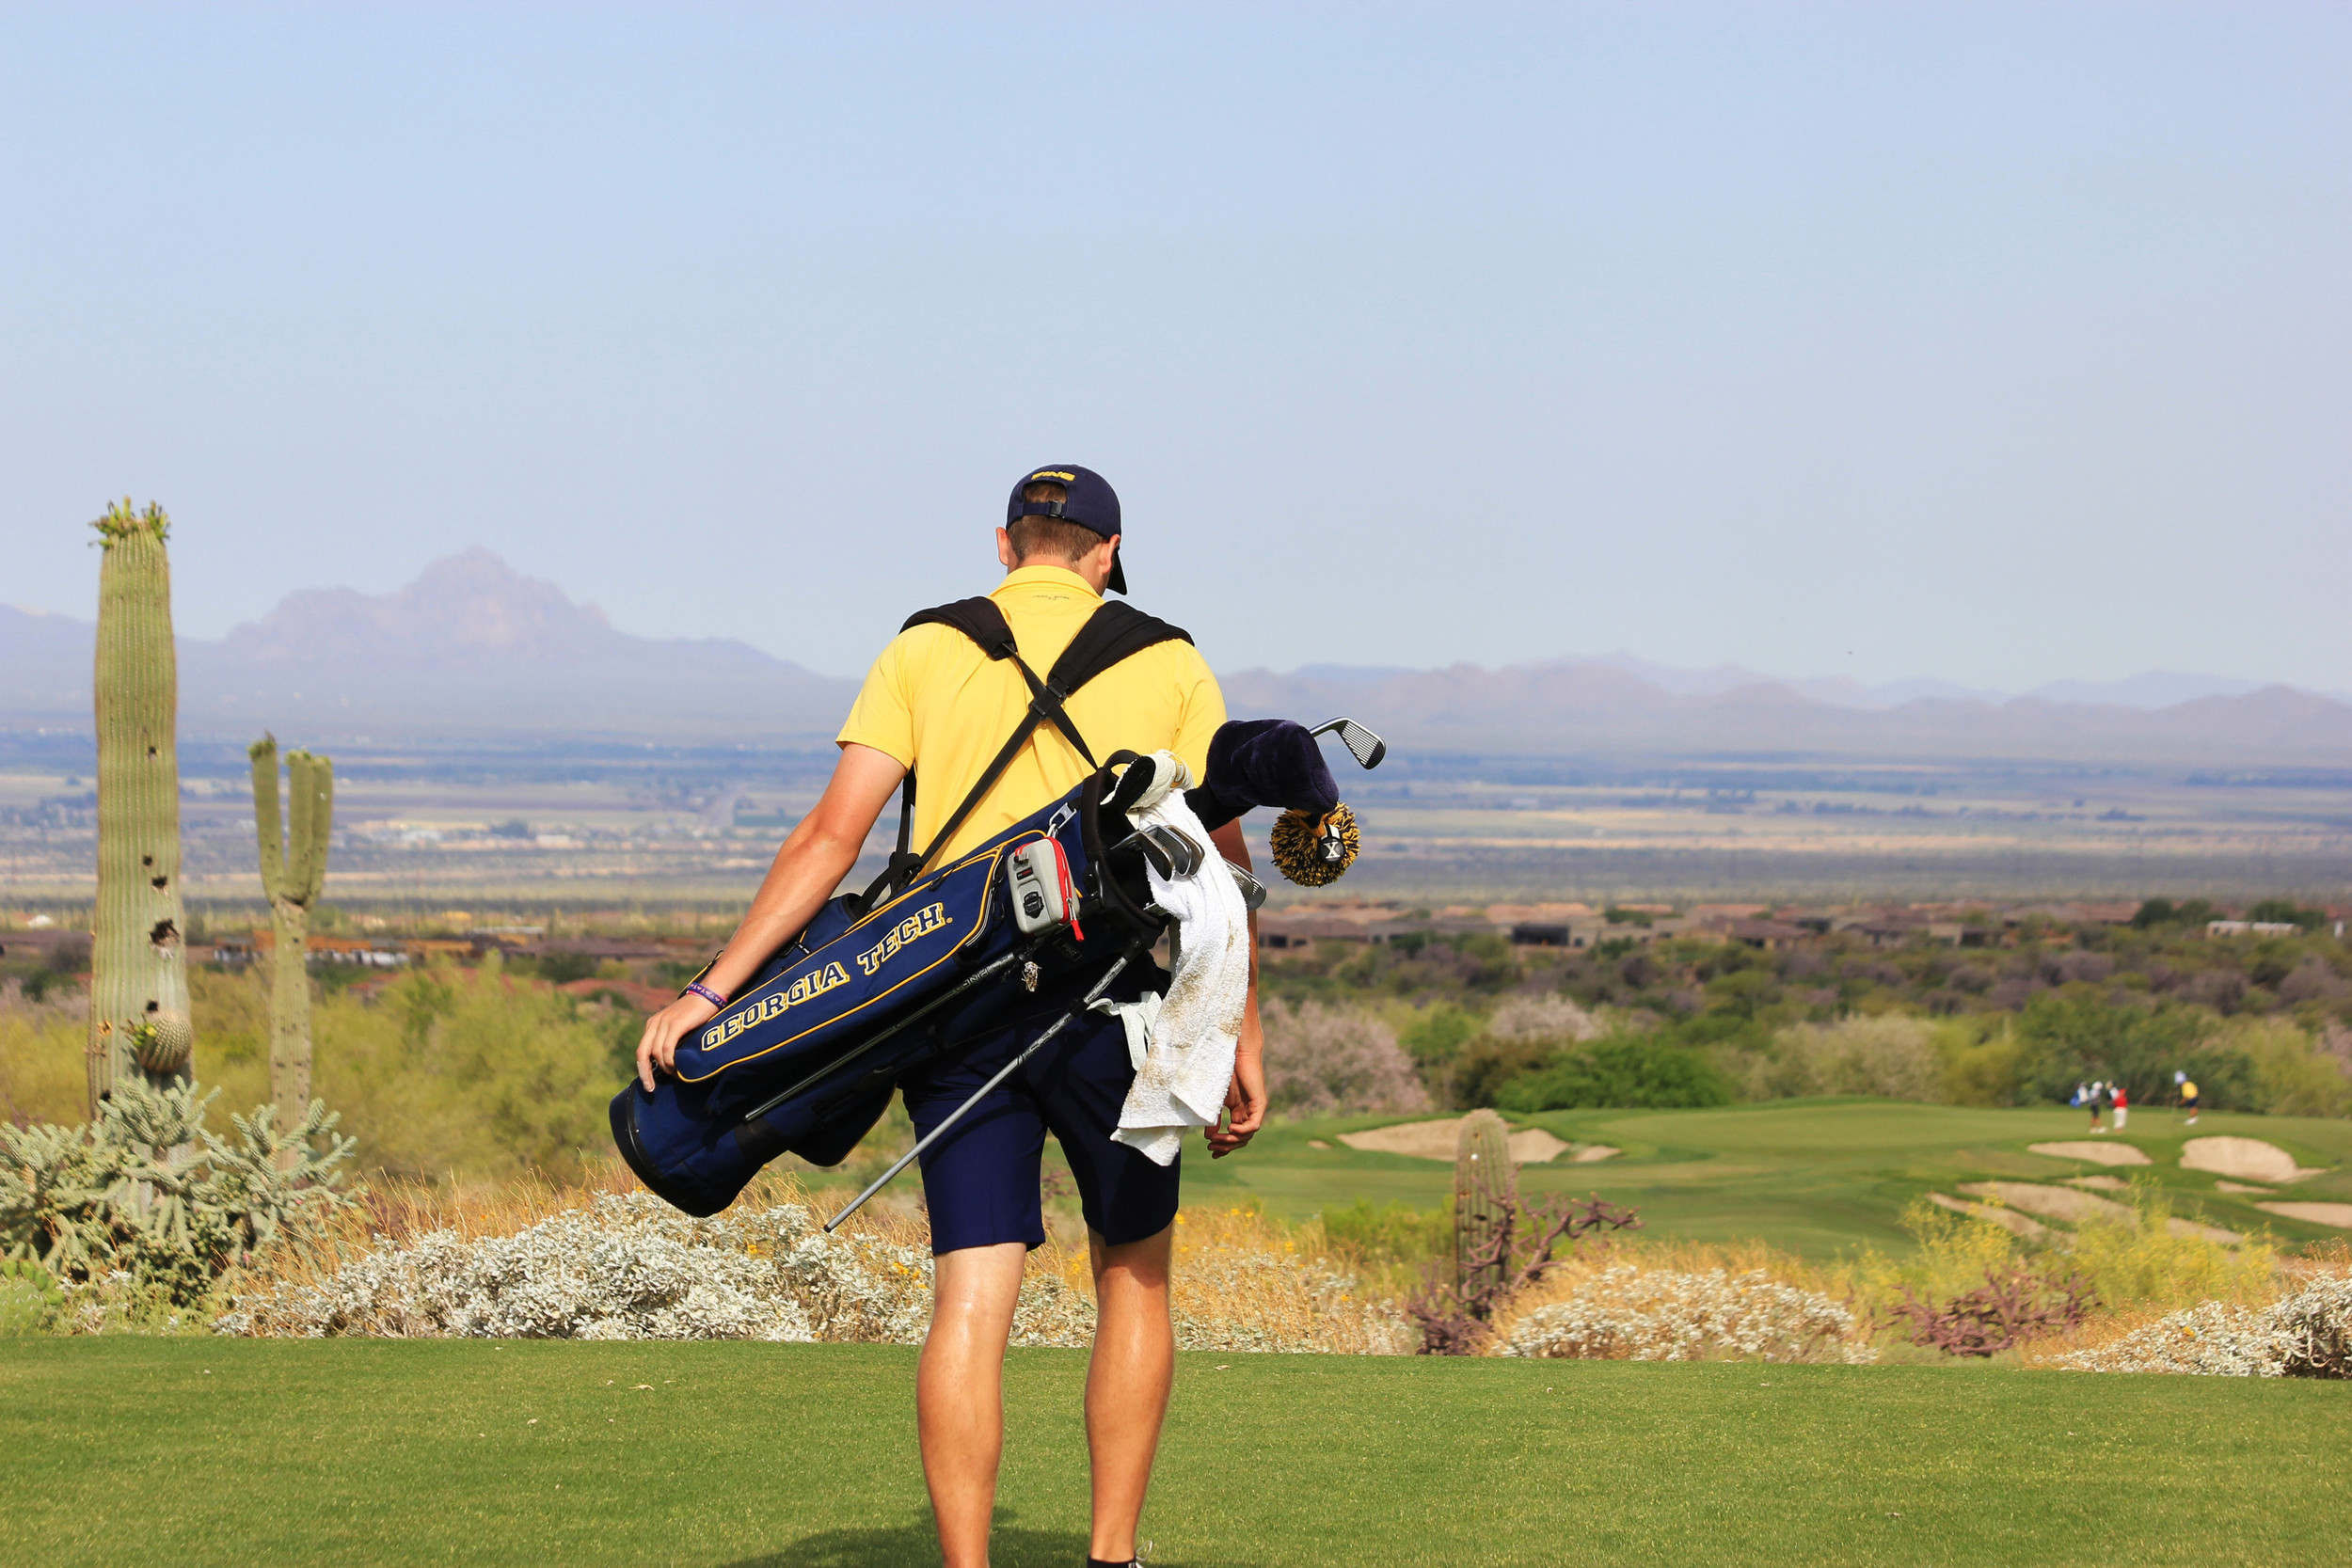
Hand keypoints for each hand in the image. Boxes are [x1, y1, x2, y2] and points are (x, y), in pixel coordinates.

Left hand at [636, 993, 720, 1090]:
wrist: (709, 994)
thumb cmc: (698, 1013)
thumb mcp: (679, 1025)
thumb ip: (671, 1039)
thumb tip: (669, 1062)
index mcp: (653, 1024)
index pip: (641, 1051)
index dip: (642, 1069)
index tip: (648, 1085)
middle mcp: (655, 1023)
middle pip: (642, 1053)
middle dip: (645, 1073)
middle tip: (651, 1088)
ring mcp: (665, 1023)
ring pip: (656, 1053)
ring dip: (664, 1069)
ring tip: (674, 1076)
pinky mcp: (676, 1024)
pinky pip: (667, 1048)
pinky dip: (670, 1062)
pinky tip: (677, 1069)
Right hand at [1205, 1041, 1265, 1158]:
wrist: (1236, 1051)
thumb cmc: (1224, 1070)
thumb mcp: (1216, 1100)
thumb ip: (1214, 1118)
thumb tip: (1209, 1137)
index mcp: (1239, 1111)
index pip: (1235, 1136)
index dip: (1225, 1146)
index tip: (1212, 1153)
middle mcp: (1248, 1112)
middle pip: (1241, 1139)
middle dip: (1226, 1146)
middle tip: (1212, 1148)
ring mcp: (1255, 1108)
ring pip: (1248, 1135)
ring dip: (1232, 1140)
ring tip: (1217, 1140)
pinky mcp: (1260, 1103)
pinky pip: (1254, 1125)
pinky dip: (1243, 1130)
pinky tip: (1230, 1128)